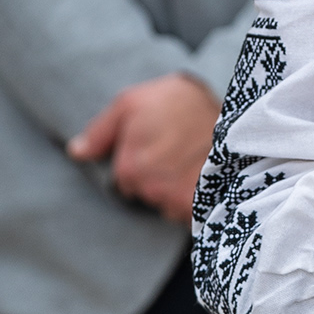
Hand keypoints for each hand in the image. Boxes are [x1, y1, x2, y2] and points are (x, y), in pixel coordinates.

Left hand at [69, 73, 219, 221]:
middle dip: (155, 175)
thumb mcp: (133, 102)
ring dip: (175, 188)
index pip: (124, 175)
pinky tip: (203, 176)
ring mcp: (174, 203)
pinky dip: (193, 198)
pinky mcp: (198, 211)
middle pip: (144, 191)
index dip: (139, 158)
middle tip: (177, 150)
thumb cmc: (182, 107)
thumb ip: (100, 130)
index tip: (157, 142)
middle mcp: (149, 191)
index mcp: (128, 167)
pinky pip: (187, 212)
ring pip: (165, 202)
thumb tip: (76, 153)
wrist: (237, 124)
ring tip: (193, 160)